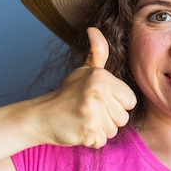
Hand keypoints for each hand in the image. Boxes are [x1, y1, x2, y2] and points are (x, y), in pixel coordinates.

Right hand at [30, 27, 136, 147]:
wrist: (40, 116)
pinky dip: (91, 140)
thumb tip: (93, 29)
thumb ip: (97, 52)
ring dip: (100, 130)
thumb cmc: (67, 94)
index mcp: (101, 77)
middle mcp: (98, 92)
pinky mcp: (87, 131)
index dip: (116, 103)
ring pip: (114, 131)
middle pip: (124, 117)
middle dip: (108, 118)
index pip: (131, 100)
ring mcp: (92, 112)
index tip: (97, 100)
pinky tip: (79, 129)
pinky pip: (102, 142)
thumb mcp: (84, 71)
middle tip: (88, 111)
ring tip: (83, 119)